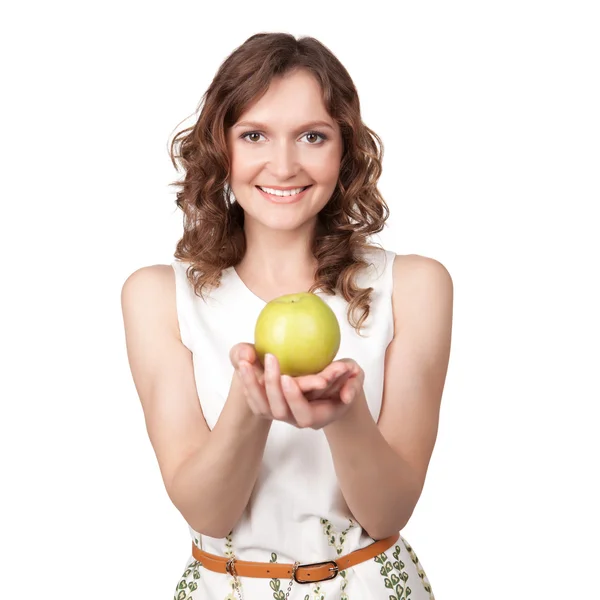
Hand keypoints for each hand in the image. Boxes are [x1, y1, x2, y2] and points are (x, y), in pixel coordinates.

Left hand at [230, 343, 363, 428]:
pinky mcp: (269, 404)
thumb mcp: (355, 377)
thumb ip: (354, 384)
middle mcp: (296, 418)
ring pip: (261, 406)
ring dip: (251, 384)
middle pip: (278, 410)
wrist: (331, 390)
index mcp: (317, 415)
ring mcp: (281, 413)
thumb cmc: (344, 381)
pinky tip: (241, 361)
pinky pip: (254, 398)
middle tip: (271, 358)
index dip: (295, 398)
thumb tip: (346, 395)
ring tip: (245, 361)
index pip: (303, 414)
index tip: (288, 377)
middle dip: (272, 386)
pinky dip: (247, 382)